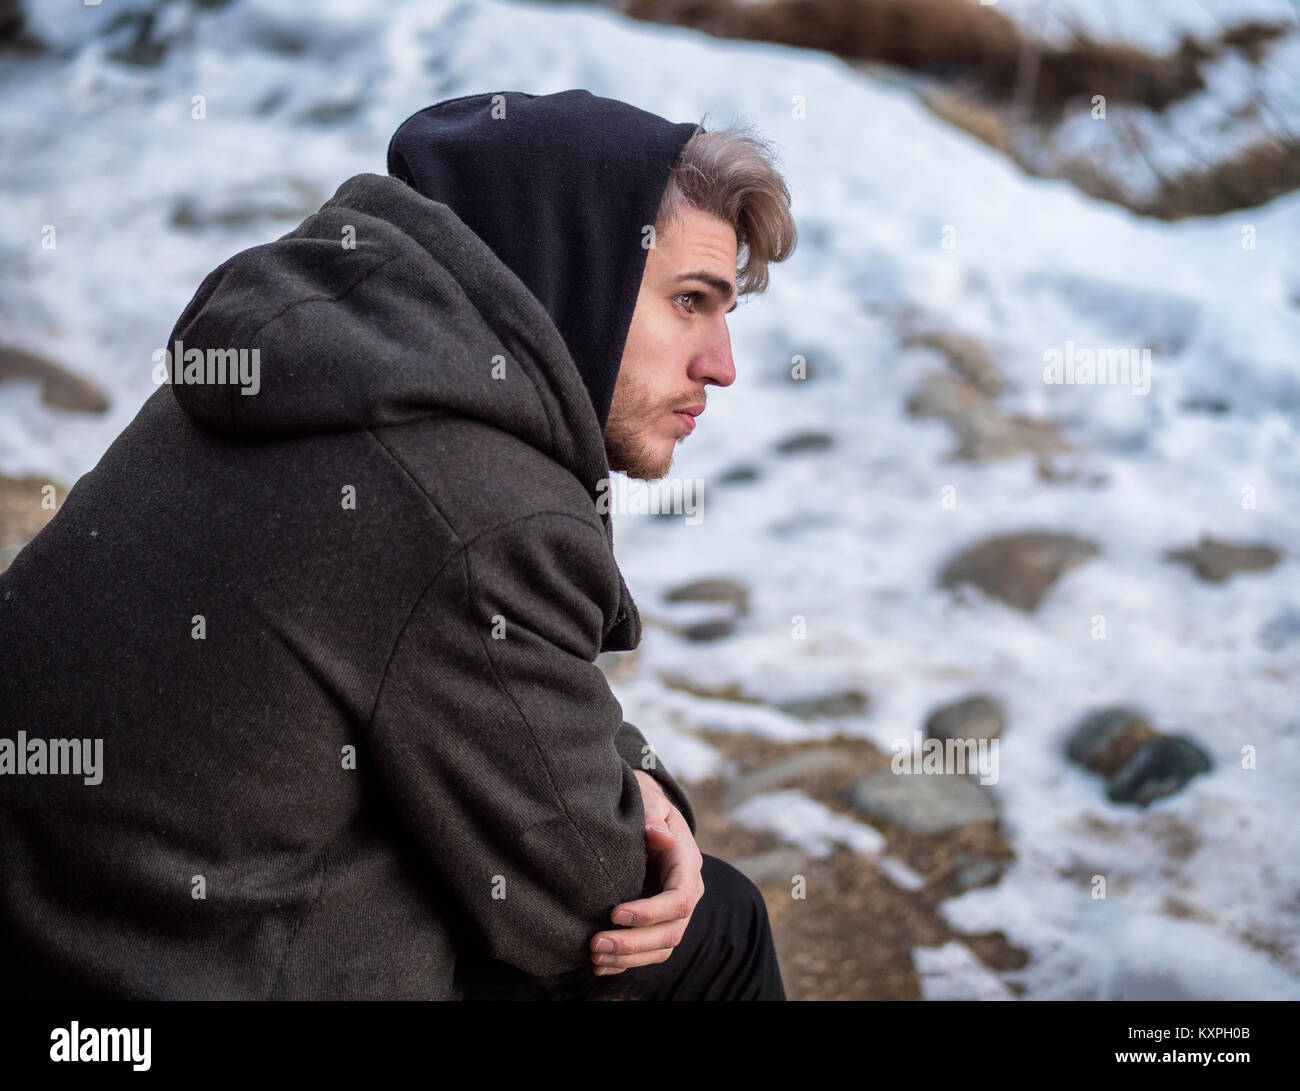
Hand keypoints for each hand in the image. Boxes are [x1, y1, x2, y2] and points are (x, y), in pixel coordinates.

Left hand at [589, 770, 704, 974]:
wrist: (646, 816)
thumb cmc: (646, 806)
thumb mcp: (650, 801)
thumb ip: (652, 815)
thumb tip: (660, 835)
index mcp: (687, 863)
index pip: (679, 899)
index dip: (650, 912)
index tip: (614, 913)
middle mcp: (687, 892)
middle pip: (671, 932)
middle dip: (634, 943)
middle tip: (596, 944)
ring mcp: (674, 911)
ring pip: (662, 947)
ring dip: (628, 958)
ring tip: (594, 957)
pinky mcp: (659, 922)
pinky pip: (650, 951)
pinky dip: (626, 962)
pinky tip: (599, 965)